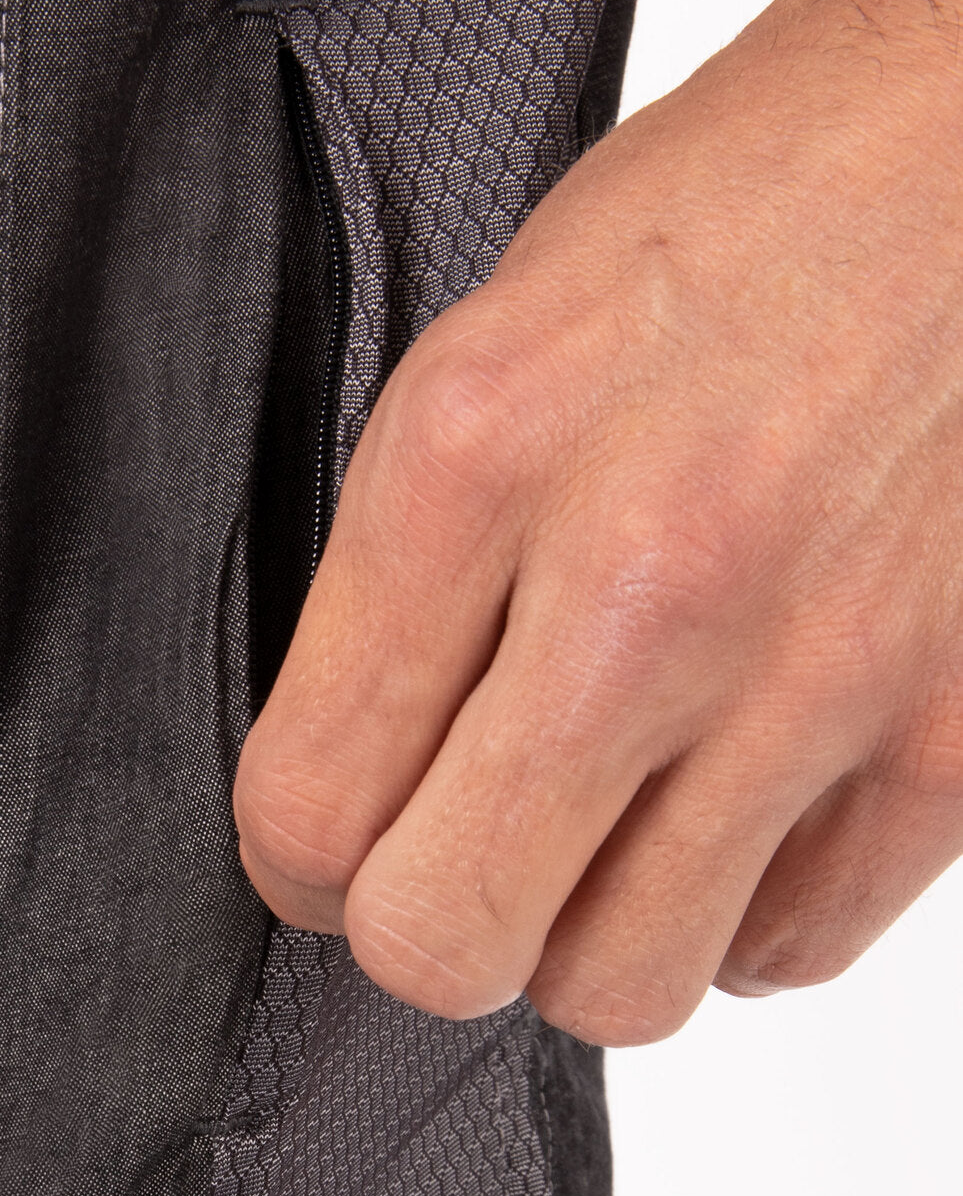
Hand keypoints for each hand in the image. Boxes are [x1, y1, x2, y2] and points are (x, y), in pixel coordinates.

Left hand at [233, 0, 962, 1044]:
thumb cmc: (739, 209)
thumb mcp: (496, 340)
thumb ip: (410, 573)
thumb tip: (367, 763)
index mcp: (480, 458)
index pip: (312, 803)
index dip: (298, 854)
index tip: (328, 832)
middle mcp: (645, 583)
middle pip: (445, 940)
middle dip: (425, 915)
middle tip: (455, 842)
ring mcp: (816, 672)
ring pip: (619, 986)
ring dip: (583, 928)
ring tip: (607, 821)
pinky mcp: (950, 734)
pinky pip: (790, 947)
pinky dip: (738, 905)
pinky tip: (732, 795)